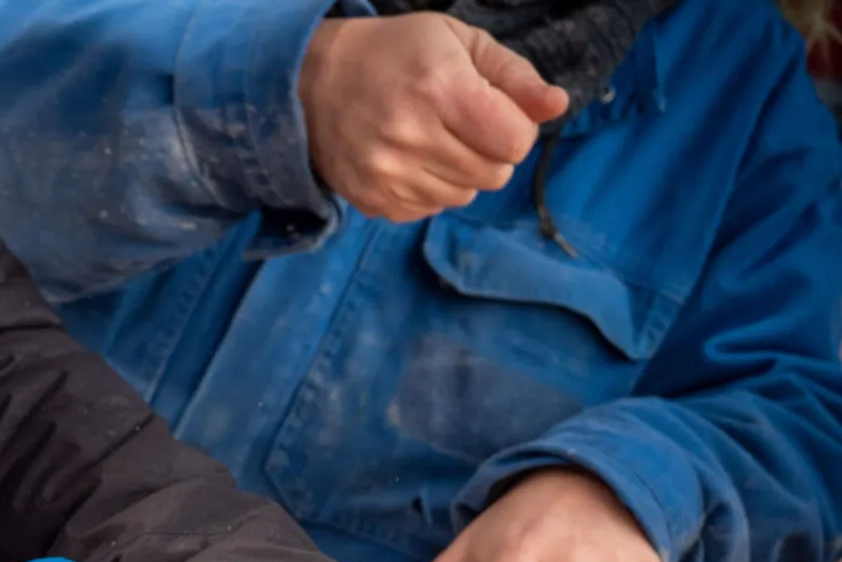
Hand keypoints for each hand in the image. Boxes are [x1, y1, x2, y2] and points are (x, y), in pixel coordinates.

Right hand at [299, 14, 569, 222]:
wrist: (311, 83)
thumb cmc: (394, 54)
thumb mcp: (459, 43)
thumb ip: (514, 76)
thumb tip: (557, 106)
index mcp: (441, 90)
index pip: (516, 142)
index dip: (514, 126)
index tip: (490, 110)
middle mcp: (412, 137)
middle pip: (494, 175)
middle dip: (489, 151)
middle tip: (460, 125)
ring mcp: (388, 175)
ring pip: (464, 197)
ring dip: (460, 173)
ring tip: (432, 141)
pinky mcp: (372, 201)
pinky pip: (429, 211)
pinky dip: (429, 189)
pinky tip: (409, 160)